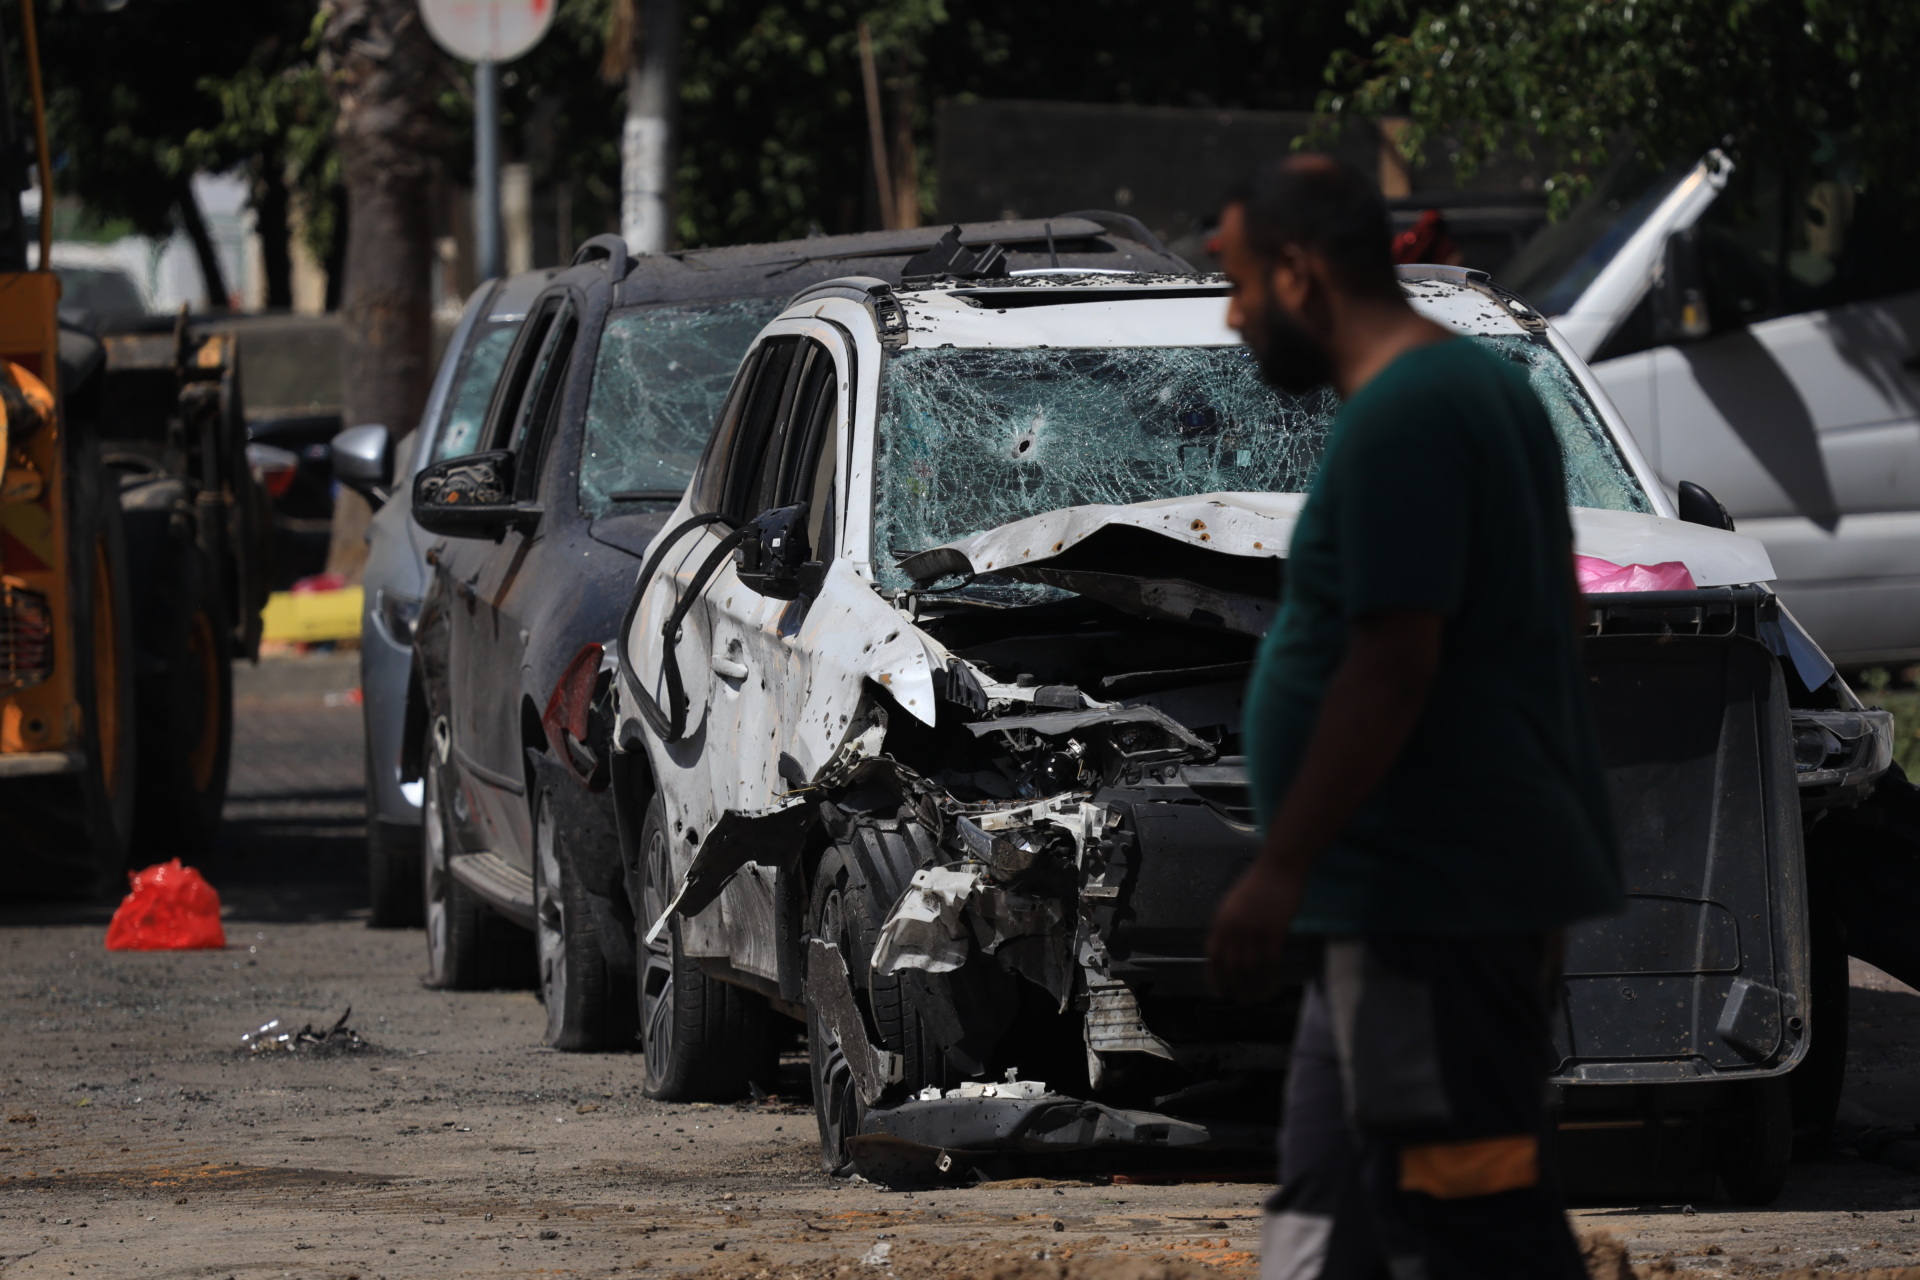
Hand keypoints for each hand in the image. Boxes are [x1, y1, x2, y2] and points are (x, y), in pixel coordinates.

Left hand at [1207, 859, 1302, 1003]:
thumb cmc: (1258, 884)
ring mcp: (1254, 929)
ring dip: (1256, 986)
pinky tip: (1276, 984)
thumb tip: (1227, 951)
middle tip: (1244, 1001)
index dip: (1215, 977)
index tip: (1220, 992)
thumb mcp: (1233, 904)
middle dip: (1237, 987)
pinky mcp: (1275, 930)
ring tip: (1261, 997)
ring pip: (1252, 968)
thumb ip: (1228, 927)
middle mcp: (1234, 928)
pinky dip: (1273, 977)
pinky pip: (1271, 961)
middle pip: (1232, 967)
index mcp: (1220, 921)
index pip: (1213, 957)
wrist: (1279, 866)